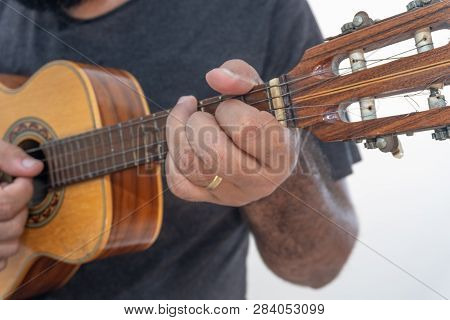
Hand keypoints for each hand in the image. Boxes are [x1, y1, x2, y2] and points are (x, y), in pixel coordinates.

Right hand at [0, 140, 42, 270]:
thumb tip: (34, 168)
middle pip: (11, 227)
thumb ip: (6, 156)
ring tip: (0, 208)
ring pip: (11, 246)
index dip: (23, 189)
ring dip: (14, 225)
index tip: (20, 179)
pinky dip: (4, 246)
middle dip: (20, 206)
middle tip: (7, 192)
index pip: (6, 205)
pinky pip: (1, 261)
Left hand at [166, 59, 299, 205]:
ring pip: (191, 166)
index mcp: (281, 154)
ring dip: (178, 133)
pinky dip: (173, 158)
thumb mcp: (260, 91)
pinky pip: (179, 184)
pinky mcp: (211, 200)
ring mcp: (234, 194)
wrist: (264, 153)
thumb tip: (214, 76)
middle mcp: (260, 182)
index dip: (229, 109)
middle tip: (204, 112)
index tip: (229, 105)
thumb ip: (241, 76)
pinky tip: (183, 142)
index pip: (247, 129)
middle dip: (198, 122)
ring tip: (186, 118)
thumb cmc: (262, 116)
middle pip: (214, 153)